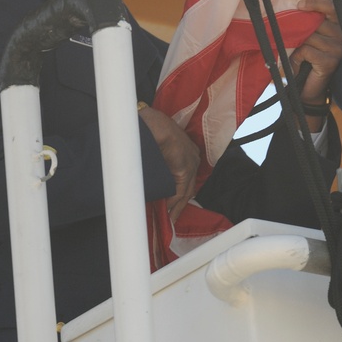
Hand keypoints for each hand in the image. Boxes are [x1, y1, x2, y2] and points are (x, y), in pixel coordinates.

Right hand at [138, 106, 200, 221]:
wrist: (148, 121)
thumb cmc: (149, 129)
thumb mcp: (156, 148)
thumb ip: (158, 163)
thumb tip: (151, 179)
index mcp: (187, 152)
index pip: (185, 179)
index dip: (179, 194)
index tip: (171, 207)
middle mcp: (192, 158)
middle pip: (187, 188)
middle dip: (178, 205)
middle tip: (170, 219)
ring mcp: (190, 163)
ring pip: (185, 192)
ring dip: (175, 207)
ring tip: (167, 220)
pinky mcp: (184, 168)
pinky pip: (179, 191)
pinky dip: (172, 203)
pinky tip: (166, 212)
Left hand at [294, 0, 341, 111]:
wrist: (309, 89)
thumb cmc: (308, 60)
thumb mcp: (310, 38)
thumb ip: (310, 24)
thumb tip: (296, 9)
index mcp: (338, 28)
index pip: (331, 8)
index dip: (316, 3)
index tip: (299, 5)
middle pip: (315, 23)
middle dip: (300, 29)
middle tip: (293, 38)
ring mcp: (337, 50)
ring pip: (309, 37)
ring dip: (298, 45)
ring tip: (299, 55)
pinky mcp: (330, 62)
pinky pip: (306, 50)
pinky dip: (298, 56)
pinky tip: (300, 63)